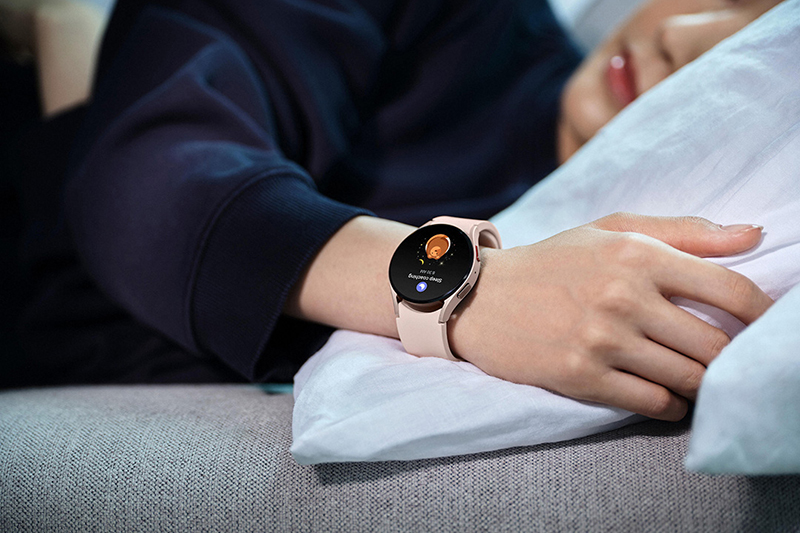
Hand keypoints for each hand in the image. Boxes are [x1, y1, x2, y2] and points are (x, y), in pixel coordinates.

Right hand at [449, 213, 771, 420]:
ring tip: (689, 372)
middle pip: (715, 344)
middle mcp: (623, 297)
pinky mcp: (582, 377)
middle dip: (727, 354)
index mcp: (636, 254)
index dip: (763, 314)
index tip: (766, 326)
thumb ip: (685, 231)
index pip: (730, 289)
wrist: (480, 298)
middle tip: (717, 354)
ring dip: (698, 380)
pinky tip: (662, 390)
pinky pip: (655, 402)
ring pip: (689, 377)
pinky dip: (670, 403)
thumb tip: (757, 233)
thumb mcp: (611, 230)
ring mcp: (602, 340)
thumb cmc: (553, 261)